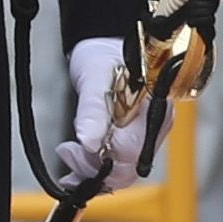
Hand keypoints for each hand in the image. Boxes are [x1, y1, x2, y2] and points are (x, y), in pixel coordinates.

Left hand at [46, 35, 152, 199]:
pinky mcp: (135, 141)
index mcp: (153, 109)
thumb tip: (89, 142)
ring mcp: (147, 136)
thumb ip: (93, 110)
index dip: (102, 155)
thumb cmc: (104, 56)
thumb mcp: (94, 76)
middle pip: (128, 167)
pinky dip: (96, 171)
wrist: (106, 49)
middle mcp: (155, 127)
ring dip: (92, 170)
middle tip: (67, 150)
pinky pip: (120, 167)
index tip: (75, 145)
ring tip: (68, 153)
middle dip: (93, 166)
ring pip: (123, 172)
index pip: (130, 151)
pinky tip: (76, 169)